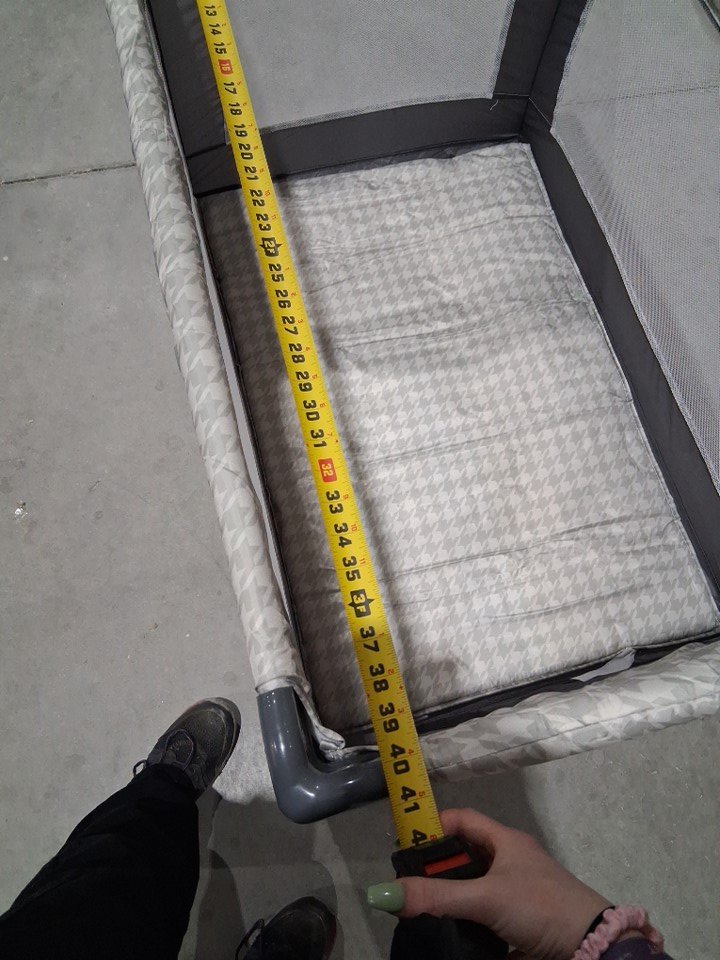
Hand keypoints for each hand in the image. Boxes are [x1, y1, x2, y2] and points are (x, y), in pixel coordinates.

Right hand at [374, 808, 611, 959]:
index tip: (404, 846)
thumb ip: (436, 897)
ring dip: (448, 899)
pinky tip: (445, 934)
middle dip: (435, 870)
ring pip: (472, 890)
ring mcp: (515, 896)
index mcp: (505, 842)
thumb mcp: (486, 897)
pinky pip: (482, 918)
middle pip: (463, 857)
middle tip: (406, 886)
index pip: (461, 821)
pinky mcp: (518, 926)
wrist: (592, 949)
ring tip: (418, 910)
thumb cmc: (540, 906)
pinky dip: (463, 924)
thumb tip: (382, 894)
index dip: (433, 827)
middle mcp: (509, 864)